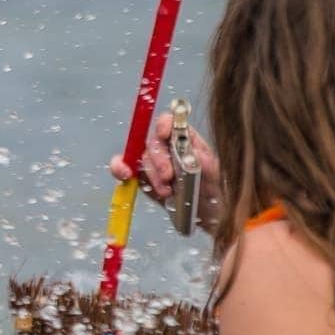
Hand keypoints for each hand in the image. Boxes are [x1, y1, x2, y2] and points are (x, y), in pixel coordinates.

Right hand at [110, 110, 222, 234]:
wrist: (204, 213)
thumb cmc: (212, 189)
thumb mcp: (215, 177)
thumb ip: (207, 165)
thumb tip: (196, 154)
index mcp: (185, 138)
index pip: (171, 122)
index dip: (165, 124)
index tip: (165, 134)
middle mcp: (166, 146)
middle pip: (153, 141)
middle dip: (158, 159)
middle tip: (168, 176)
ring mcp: (151, 161)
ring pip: (140, 156)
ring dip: (150, 174)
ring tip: (166, 191)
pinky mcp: (140, 176)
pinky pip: (123, 166)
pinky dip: (120, 168)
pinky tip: (126, 176)